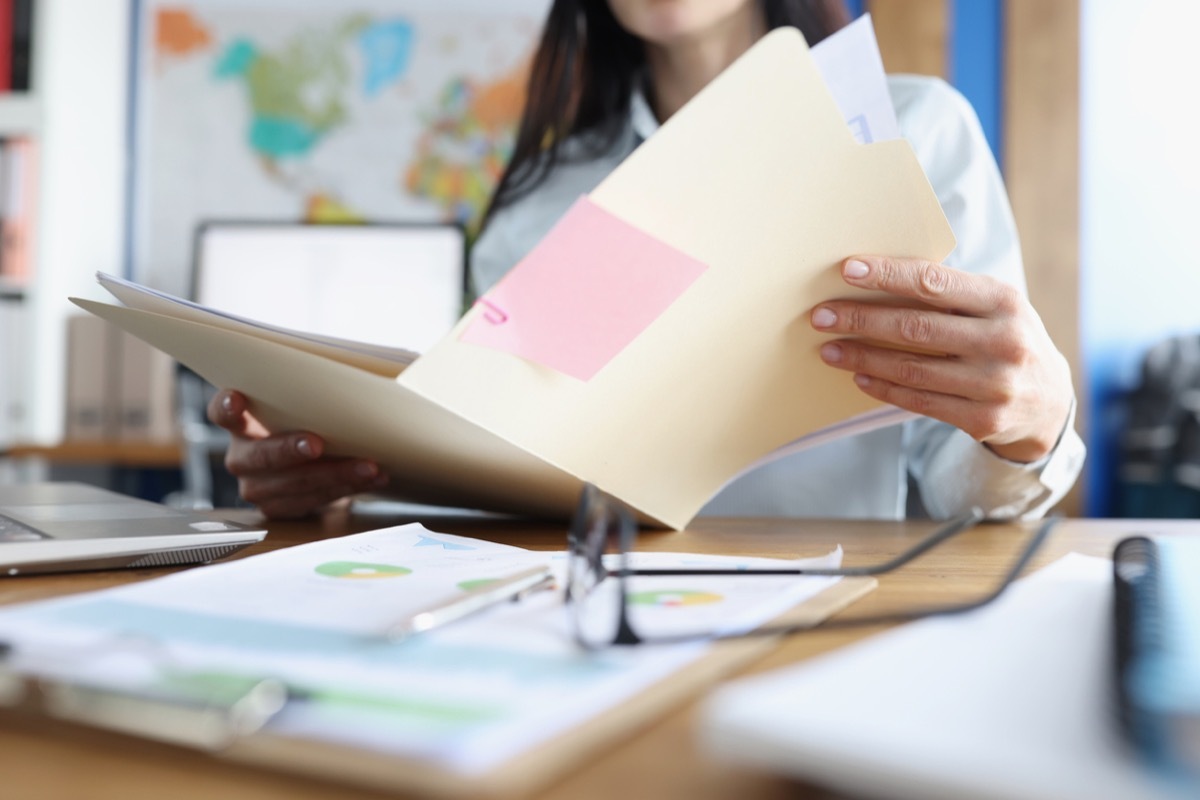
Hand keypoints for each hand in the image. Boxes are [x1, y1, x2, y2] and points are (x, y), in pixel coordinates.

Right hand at [206, 389, 389, 518]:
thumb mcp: (301, 410)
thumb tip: (348, 381)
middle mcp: (242, 457)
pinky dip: (345, 489)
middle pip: (260, 456)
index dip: (226, 406)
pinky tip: (370, 479)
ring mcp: (257, 487)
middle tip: (316, 445)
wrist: (312, 466)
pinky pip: (312, 501)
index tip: (237, 398)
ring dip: (334, 474)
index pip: (221, 412)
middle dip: (289, 450)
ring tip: (367, 466)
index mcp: (241, 424)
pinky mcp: (278, 508)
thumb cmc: (306, 426)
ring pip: (292, 484)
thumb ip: (306, 400)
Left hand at [810, 256, 1072, 462]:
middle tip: (820, 315)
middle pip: (915, 327)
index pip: (934, 282)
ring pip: (910, 368)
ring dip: (861, 357)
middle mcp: (1002, 341)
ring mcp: (994, 384)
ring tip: (828, 348)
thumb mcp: (995, 307)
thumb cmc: (1005, 338)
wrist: (1049, 402)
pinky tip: (857, 375)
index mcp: (1003, 300)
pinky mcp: (982, 419)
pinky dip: (882, 386)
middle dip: (860, 319)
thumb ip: (950, 294)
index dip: (887, 274)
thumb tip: (876, 277)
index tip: (847, 270)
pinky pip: (918, 400)